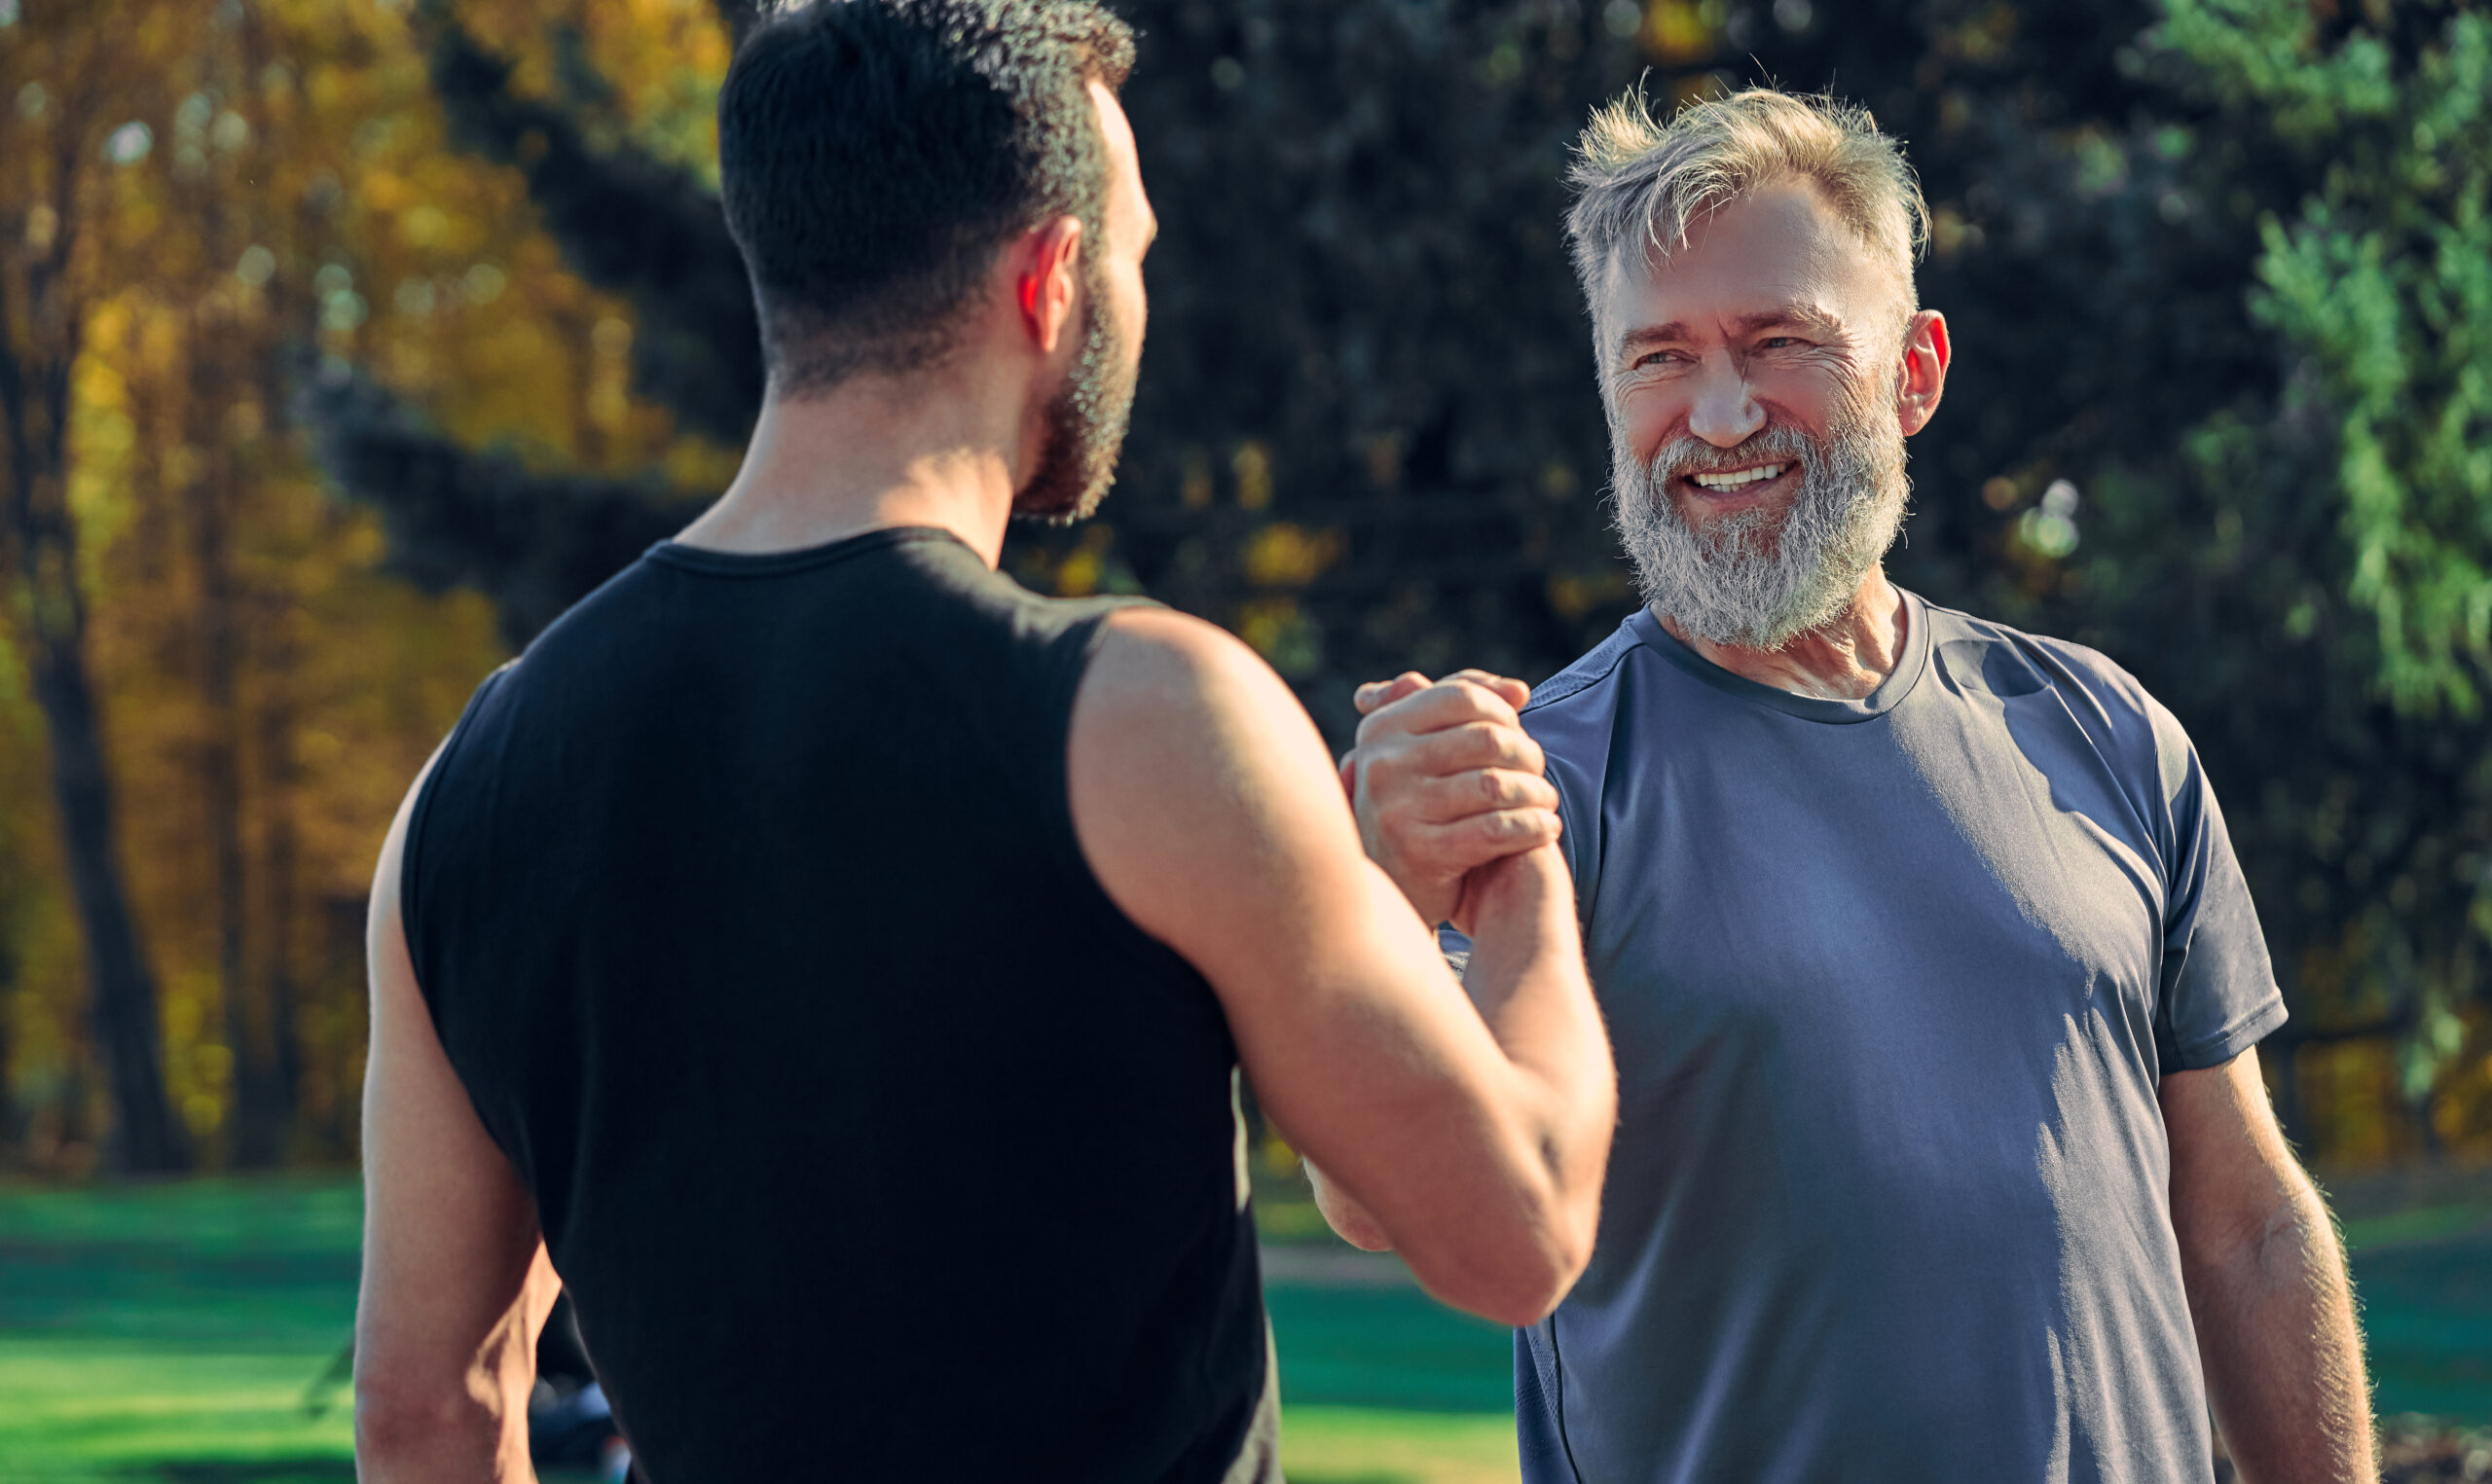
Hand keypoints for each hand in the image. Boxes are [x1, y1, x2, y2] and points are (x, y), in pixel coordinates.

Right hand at [1339, 669, 1560, 930]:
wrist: (1394, 889)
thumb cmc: (1419, 808)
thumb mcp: (1425, 751)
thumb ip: (1465, 708)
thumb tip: (1519, 691)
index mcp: (1380, 730)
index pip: (1461, 697)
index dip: (1503, 712)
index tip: (1518, 736)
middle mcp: (1380, 765)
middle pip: (1485, 738)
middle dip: (1526, 755)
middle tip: (1539, 774)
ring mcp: (1395, 809)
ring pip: (1494, 785)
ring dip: (1535, 793)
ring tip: (1546, 802)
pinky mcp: (1418, 853)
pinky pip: (1495, 830)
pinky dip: (1532, 827)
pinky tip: (1546, 829)